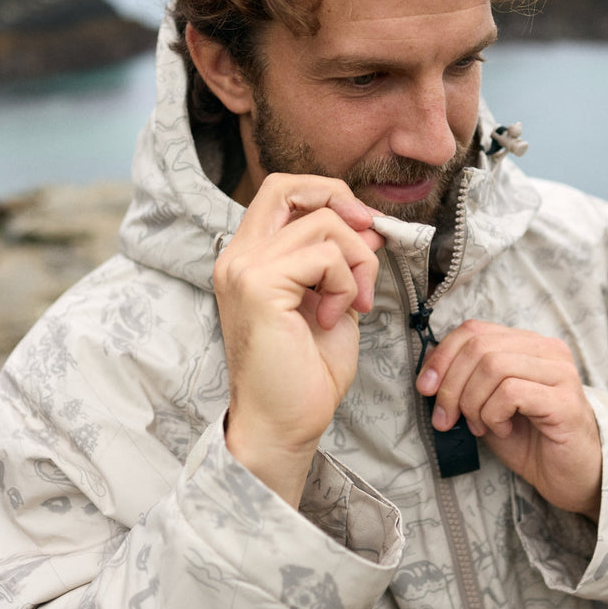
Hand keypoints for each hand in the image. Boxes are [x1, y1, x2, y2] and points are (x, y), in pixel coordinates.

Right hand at [213, 173, 383, 507]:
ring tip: (354, 304)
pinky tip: (336, 318)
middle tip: (370, 240)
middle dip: (341, 203)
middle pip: (287, 186)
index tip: (363, 228)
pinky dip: (346, 283)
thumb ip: (342, 260)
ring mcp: (243, 269)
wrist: (285, 423)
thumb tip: (367, 224)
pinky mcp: (259, 285)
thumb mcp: (333, 300)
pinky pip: (325, 256)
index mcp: (248, 258)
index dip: (328, 195)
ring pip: (322, 223)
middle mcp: (237, 257)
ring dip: (357, 262)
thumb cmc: (305, 373)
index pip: (281, 192)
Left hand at [416, 320, 601, 521]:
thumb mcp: (484, 404)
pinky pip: (510, 393)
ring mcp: (560, 373)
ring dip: (472, 403)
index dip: (441, 357)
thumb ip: (463, 381)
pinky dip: (493, 415)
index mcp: (526, 344)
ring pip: (492, 366)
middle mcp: (547, 350)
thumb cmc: (528, 439)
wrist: (569, 476)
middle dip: (451, 386)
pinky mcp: (565, 400)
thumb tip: (429, 367)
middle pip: (479, 347)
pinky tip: (501, 430)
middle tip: (447, 418)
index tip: (425, 388)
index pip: (473, 330)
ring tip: (481, 426)